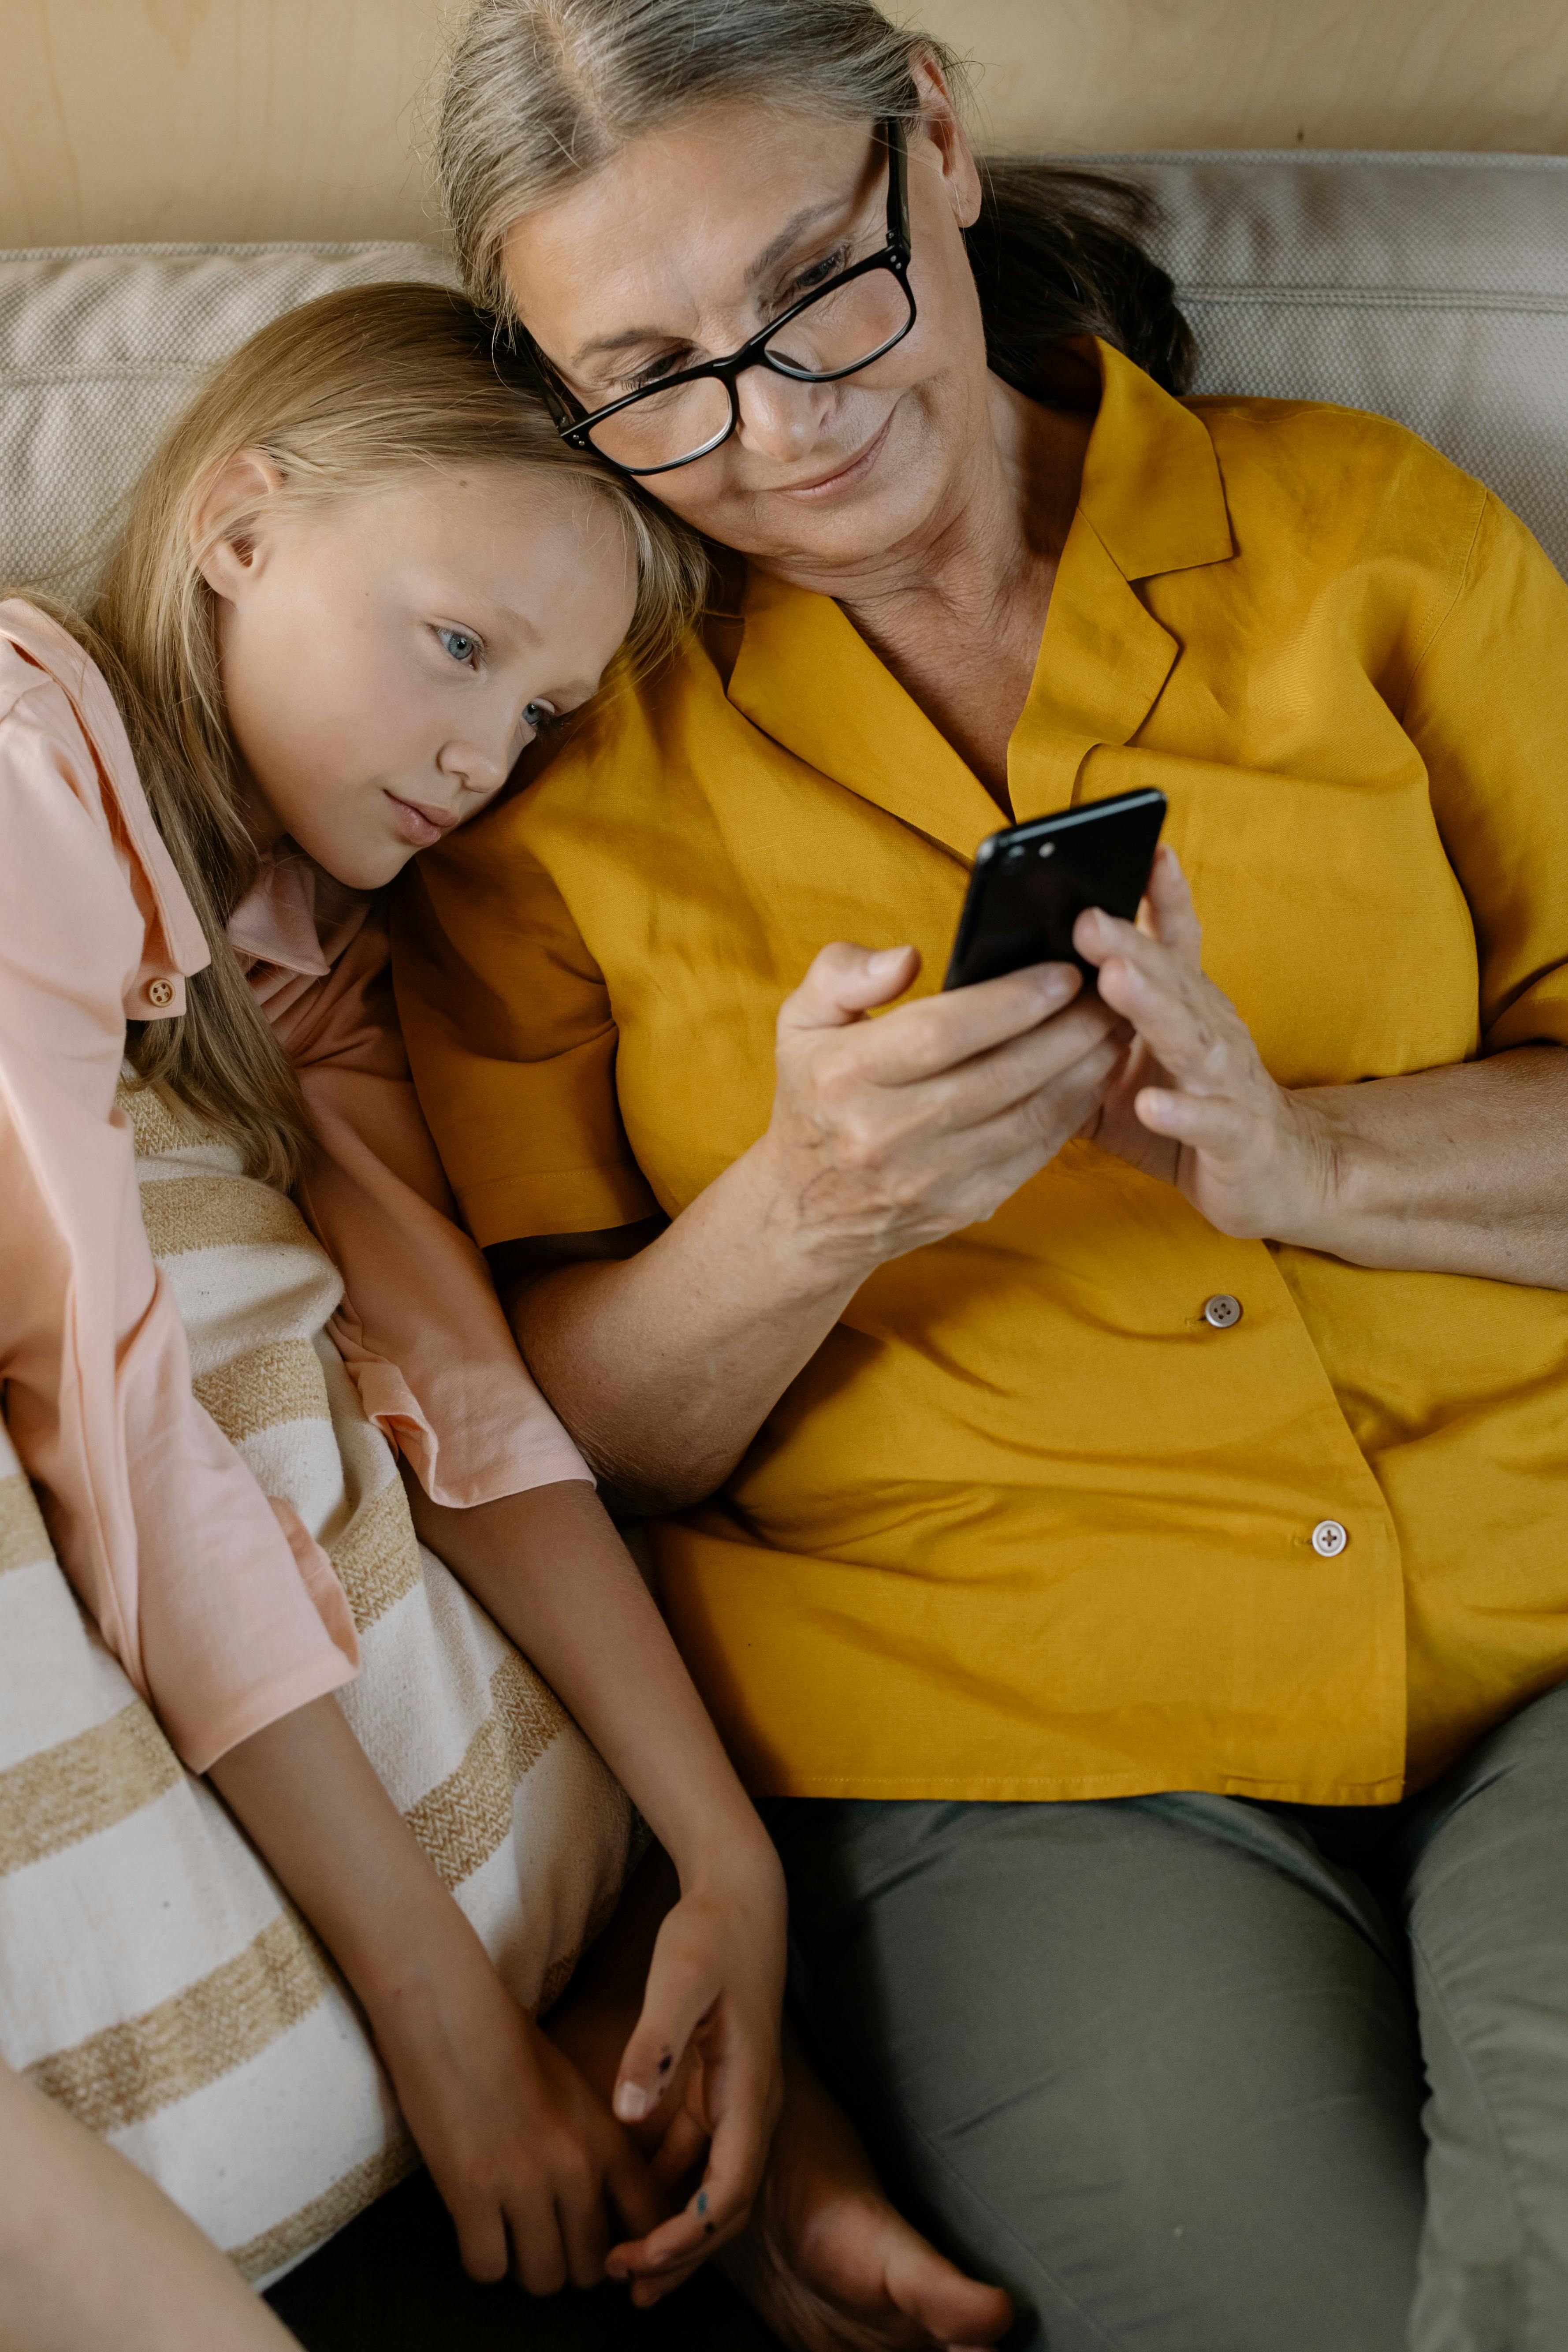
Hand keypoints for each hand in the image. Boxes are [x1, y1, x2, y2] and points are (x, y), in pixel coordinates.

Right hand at [367, 1938, 660, 2293]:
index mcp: (606, 2136)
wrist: (450, 2013)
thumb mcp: (574, 2090)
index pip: (650, 2218)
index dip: (636, 2247)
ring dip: (526, 2265)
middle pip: (591, 2267)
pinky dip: (482, 2258)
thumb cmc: (508, 2044)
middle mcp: (576, 2166)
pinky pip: (488, 2269)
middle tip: (546, 2240)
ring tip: (510, 2235)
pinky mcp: (471, 2194)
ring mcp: (524, 2183)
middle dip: (570, 2261)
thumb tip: (599, 2205)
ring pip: (544, 2279)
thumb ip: (593, 2146)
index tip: (613, 2251)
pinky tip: (476, 2228)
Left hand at [604, 1851, 787, 2303]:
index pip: (730, 2189)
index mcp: (751, 2089)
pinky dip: (670, 2190)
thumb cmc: (710, 1932)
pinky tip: (631, 2207)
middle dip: (682, 2253)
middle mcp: (752, 2104)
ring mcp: (737, 2097)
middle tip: (625, 2283)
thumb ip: (654, 2045)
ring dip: (676, 2231)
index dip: (690, 2235)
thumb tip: (626, 2113)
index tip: (642, 2261)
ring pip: (713, 2187)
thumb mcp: (678, 1980)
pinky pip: (697, 2158)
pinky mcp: (718, 2086)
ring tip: (622, 2266)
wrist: (738, 1892)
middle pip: (728, 2205)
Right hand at [757, 940, 1126, 1281]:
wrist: (809, 1213)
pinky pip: (1033, 1154)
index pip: (941, 1033)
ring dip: (1082, 1070)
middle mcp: (885, 1134)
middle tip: (1109, 994)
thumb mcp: (801, 1023)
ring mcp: (929, 1178)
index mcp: (845, 1077)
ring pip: (1027, 1118)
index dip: (1011, 1002)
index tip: (1061, 973)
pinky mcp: (964, 1205)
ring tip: (1115, 1027)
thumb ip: (842, 973)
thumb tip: (907, 959)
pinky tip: (1092, 1077)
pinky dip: (1070, 1112)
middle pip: (999, 1075)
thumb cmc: (815, 1098)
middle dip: (1066, 1031)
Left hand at [1075, 844, 1333, 1241]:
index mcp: (1184, 1007)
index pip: (1173, 941)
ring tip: (1113, 979)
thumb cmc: (1191, 1111)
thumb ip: (1078, 1033)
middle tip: (1086, 916)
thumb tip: (1004, 1001)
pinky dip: (1181, 1111)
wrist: (1279, 1172)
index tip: (1145, 849)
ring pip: (1190, 1037)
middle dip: (1129, 944)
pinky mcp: (1237, 1134)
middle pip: (1169, 978)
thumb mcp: (1126, 1065)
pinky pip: (1208, 1119)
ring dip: (1151, 1007)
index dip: (1162, 897)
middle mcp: (1211, 1030)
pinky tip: (1150, 1103)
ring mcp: (1227, 1080)